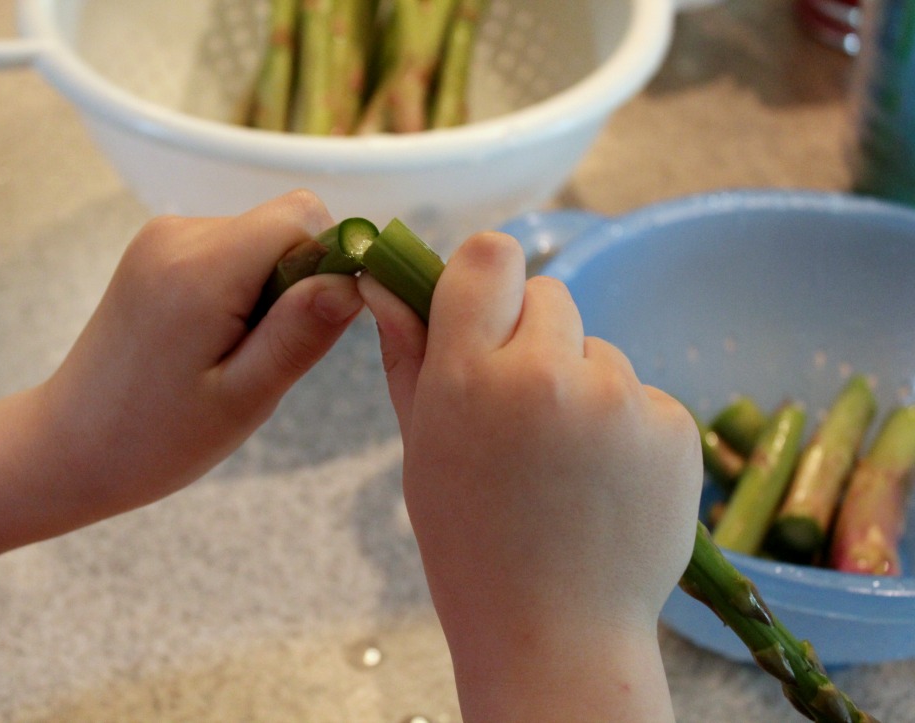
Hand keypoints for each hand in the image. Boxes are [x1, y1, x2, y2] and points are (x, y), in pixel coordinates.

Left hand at [43, 190, 362, 513]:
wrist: (69, 446)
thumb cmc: (157, 439)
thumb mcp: (244, 399)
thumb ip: (300, 333)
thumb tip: (354, 281)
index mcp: (201, 268)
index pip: (303, 217)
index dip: (328, 264)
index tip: (312, 327)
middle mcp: (178, 233)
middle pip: (283, 224)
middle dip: (298, 283)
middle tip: (264, 354)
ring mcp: (163, 236)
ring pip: (261, 237)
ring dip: (269, 289)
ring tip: (233, 353)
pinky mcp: (158, 249)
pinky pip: (232, 248)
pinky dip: (242, 288)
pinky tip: (214, 340)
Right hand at [360, 231, 700, 721]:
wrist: (553, 631)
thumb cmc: (471, 540)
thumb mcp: (422, 445)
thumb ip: (407, 353)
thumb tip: (382, 280)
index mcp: (471, 377)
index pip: (490, 255)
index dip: (487, 277)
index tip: (485, 312)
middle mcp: (548, 375)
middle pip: (550, 293)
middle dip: (534, 335)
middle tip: (523, 407)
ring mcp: (620, 401)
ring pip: (599, 348)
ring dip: (581, 384)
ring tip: (566, 461)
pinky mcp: (674, 427)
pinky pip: (642, 393)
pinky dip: (625, 424)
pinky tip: (605, 480)